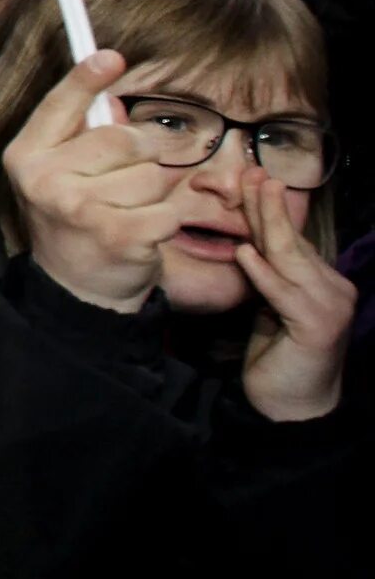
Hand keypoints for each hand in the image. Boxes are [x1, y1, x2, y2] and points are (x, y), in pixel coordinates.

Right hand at [4, 50, 190, 312]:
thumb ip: (81, 136)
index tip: (111, 56)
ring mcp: (80, 207)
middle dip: (141, 153)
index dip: (86, 78)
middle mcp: (45, 179)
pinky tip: (144, 232)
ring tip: (131, 210)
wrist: (74, 288)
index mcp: (26, 156)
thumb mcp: (61, 173)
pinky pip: (169, 208)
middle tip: (126, 177)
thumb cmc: (74, 217)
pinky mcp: (117, 234)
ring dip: (155, 192)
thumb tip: (114, 99)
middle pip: (123, 137)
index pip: (60, 105)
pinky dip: (167, 220)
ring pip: (152, 174)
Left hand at [237, 170, 356, 421]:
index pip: (291, 239)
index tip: (252, 178)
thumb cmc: (277, 354)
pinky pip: (284, 295)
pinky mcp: (317, 327)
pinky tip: (246, 254)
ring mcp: (329, 306)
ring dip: (266, 227)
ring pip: (290, 261)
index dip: (270, 210)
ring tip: (248, 196)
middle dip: (268, 207)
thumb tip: (247, 242)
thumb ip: (267, 276)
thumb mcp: (268, 305)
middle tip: (252, 174)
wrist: (290, 404)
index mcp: (322, 280)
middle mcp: (333, 288)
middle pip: (291, 243)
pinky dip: (264, 274)